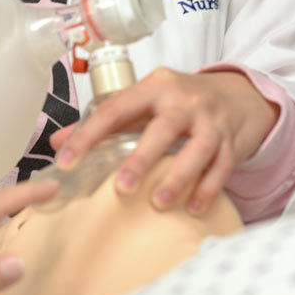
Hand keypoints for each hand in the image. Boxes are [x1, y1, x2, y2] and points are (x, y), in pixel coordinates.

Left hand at [51, 68, 277, 215]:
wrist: (237, 95)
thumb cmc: (180, 100)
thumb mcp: (144, 100)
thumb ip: (104, 120)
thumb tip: (57, 143)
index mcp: (155, 86)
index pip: (116, 108)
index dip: (89, 134)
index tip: (67, 161)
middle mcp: (184, 99)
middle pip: (163, 128)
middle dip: (142, 158)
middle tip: (122, 187)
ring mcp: (211, 121)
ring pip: (197, 149)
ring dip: (179, 177)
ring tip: (159, 202)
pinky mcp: (231, 142)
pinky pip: (222, 167)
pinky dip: (209, 189)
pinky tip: (194, 208)